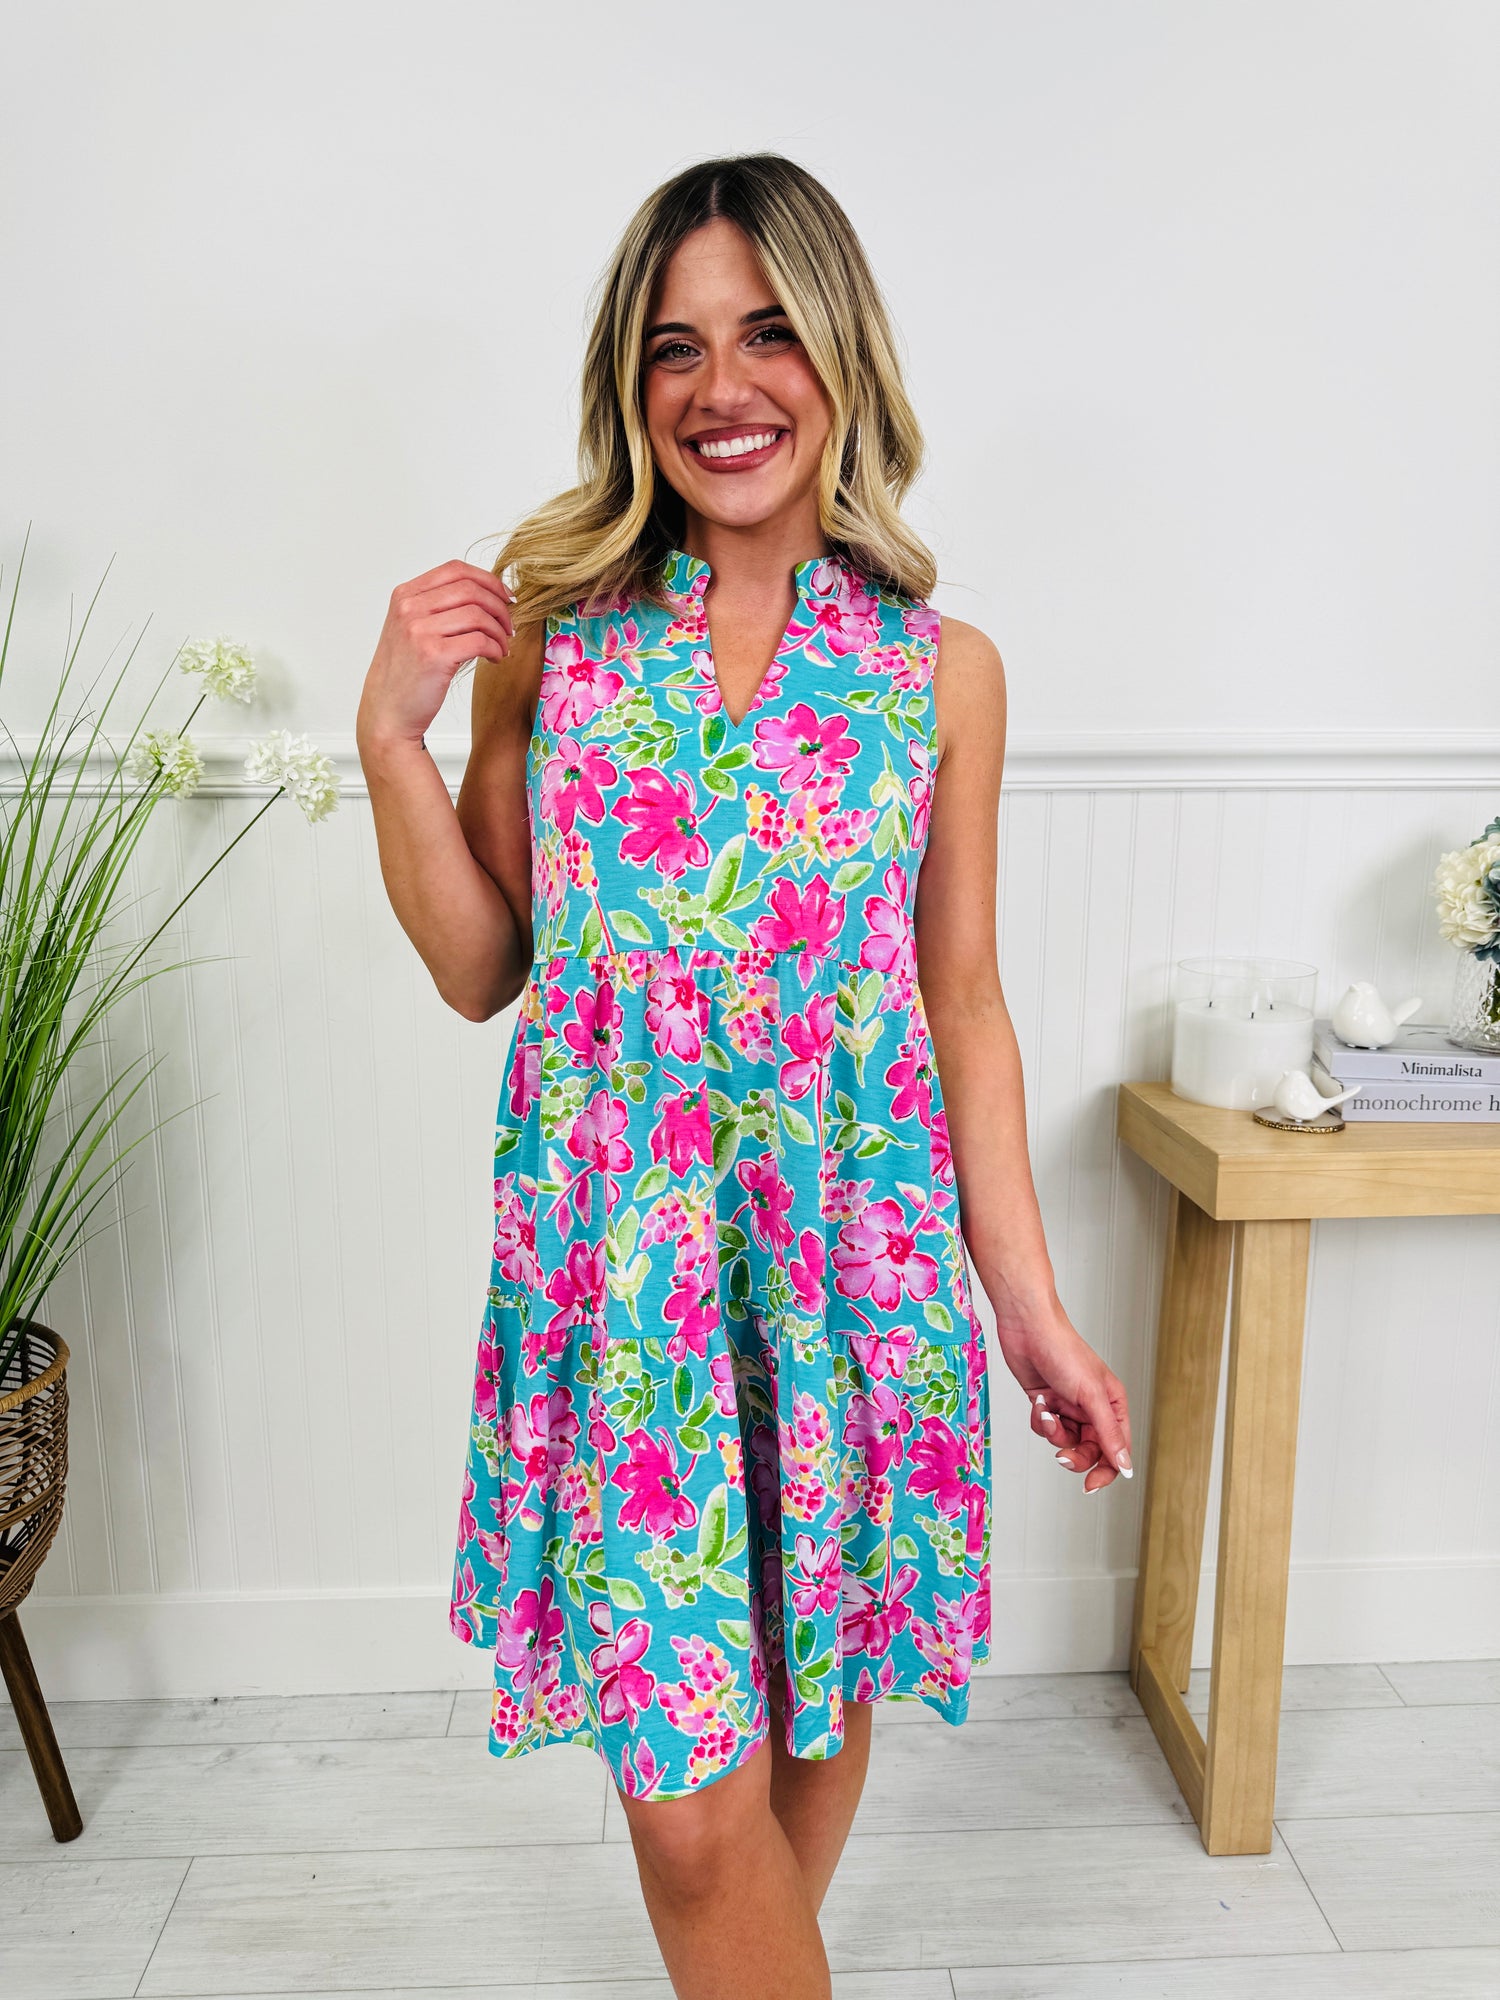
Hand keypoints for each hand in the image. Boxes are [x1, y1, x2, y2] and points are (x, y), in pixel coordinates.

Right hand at [356, 559, 514, 749]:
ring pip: (479, 615)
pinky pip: (479, 641)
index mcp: (406, 595)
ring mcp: (419, 630)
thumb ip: (438, 608)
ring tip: (502, 646)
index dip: (489, 580)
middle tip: (510, 626)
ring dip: (500, 631)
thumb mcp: (412, 629)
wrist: (388, 712)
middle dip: (500, 607)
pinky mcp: (434, 655)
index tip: (506, 597)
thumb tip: (487, 595)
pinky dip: (495, 648)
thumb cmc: (405, 674)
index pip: (456, 569)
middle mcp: (410, 608)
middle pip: (471, 589)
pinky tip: (495, 658)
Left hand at [997, 1300, 1131, 1493]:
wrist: (1027, 1327)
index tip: (1091, 1486)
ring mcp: (1069, 1406)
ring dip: (1052, 1431)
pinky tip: (1038, 1400)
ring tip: (1046, 1412)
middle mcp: (1093, 1407)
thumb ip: (1108, 1433)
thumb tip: (1125, 1466)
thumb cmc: (1063, 1351)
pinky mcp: (1047, 1403)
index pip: (1117, 1449)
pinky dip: (1039, 1419)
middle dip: (1074, 1455)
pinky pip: (1045, 1428)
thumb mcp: (1090, 1396)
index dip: (1107, 1470)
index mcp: (1113, 1404)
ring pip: (1065, 1440)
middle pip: (1090, 1450)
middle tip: (1062, 1457)